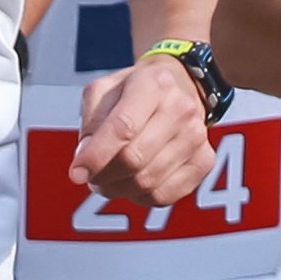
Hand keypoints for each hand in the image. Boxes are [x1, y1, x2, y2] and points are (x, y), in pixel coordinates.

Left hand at [76, 52, 214, 214]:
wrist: (179, 88)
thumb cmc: (134, 92)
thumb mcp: (104, 91)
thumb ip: (90, 122)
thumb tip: (85, 159)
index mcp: (153, 83)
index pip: (123, 128)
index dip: (96, 156)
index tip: (76, 174)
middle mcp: (181, 108)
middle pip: (133, 160)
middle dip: (103, 176)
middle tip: (91, 175)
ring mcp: (196, 136)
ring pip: (146, 182)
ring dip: (117, 188)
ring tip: (109, 177)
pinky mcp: (204, 161)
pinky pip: (162, 196)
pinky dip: (139, 196)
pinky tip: (133, 181)